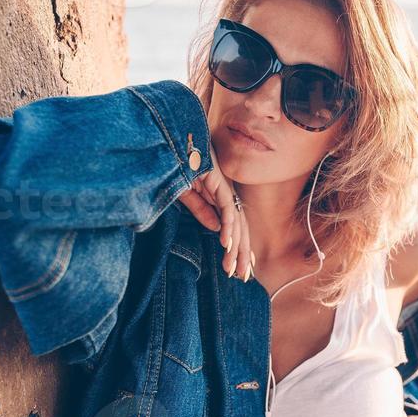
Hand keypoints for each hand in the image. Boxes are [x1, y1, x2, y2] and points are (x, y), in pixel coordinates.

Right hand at [177, 144, 253, 281]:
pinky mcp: (218, 182)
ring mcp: (224, 187)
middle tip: (242, 277)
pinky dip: (227, 226)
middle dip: (242, 254)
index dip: (238, 248)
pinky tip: (226, 243)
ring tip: (234, 268)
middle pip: (240, 228)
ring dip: (235, 247)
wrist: (174, 139)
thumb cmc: (180, 162)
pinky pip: (226, 207)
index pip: (234, 227)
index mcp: (220, 196)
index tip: (239, 269)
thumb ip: (202, 210)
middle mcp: (226, 193)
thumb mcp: (188, 194)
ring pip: (236, 223)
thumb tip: (215, 228)